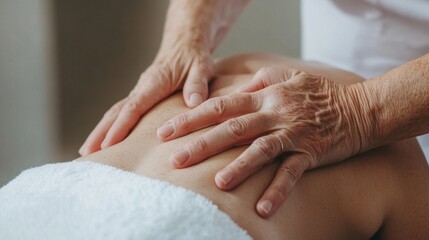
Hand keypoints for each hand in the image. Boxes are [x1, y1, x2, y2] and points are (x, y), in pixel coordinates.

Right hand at [79, 47, 213, 155]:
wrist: (186, 44)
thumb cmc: (194, 57)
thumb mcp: (202, 68)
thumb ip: (198, 84)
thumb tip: (193, 103)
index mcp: (155, 82)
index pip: (133, 108)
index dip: (120, 127)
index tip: (108, 145)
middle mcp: (142, 88)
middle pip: (116, 112)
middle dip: (100, 133)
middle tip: (85, 154)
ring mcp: (139, 92)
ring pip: (115, 112)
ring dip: (100, 131)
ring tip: (86, 152)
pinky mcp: (142, 96)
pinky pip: (122, 112)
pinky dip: (110, 126)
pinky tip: (105, 139)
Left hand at [157, 67, 372, 216]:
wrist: (360, 108)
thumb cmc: (320, 93)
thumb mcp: (289, 76)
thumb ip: (261, 79)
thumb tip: (239, 86)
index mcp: (265, 95)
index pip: (220, 105)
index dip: (191, 118)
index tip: (166, 131)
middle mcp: (275, 113)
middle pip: (232, 128)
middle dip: (200, 143)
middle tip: (174, 160)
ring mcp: (293, 133)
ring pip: (260, 150)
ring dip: (238, 168)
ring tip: (216, 184)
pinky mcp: (311, 152)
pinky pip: (292, 173)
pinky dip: (278, 191)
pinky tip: (262, 210)